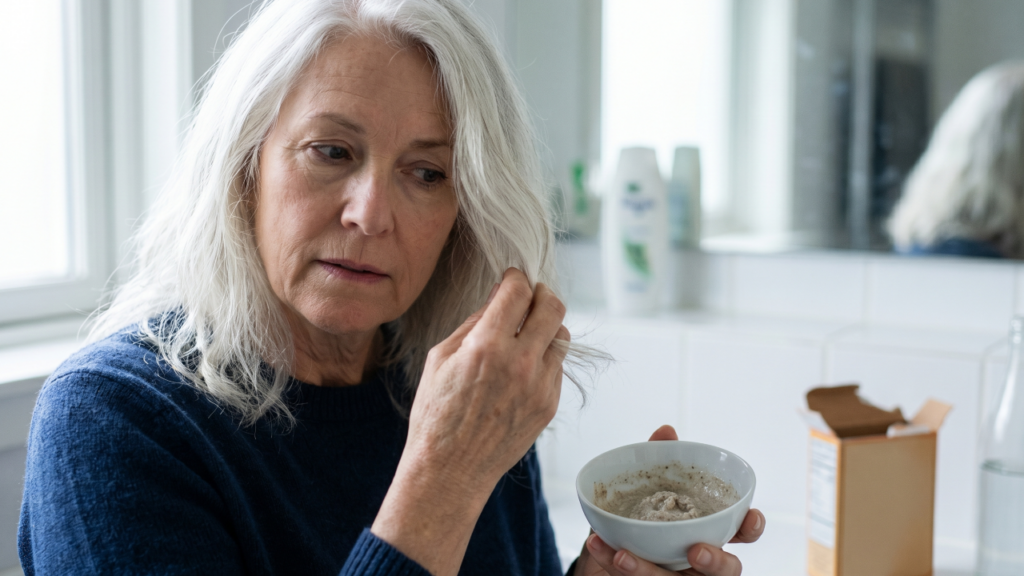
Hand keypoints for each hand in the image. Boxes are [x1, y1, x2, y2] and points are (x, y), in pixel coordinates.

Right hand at [405, 266, 569, 488]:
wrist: (449, 469)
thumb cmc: (436, 414)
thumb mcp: (441, 357)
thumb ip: (475, 322)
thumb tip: (499, 297)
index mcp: (487, 346)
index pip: (519, 291)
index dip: (516, 277)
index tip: (512, 279)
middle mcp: (520, 363)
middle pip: (553, 306)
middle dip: (540, 293)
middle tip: (527, 297)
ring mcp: (540, 386)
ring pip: (562, 335)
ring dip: (545, 327)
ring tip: (524, 335)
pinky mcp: (549, 405)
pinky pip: (557, 366)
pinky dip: (544, 358)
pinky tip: (521, 368)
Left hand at [573, 425, 765, 575]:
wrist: (607, 545)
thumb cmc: (640, 516)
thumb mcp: (648, 487)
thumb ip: (660, 462)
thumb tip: (667, 432)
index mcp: (709, 531)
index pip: (742, 532)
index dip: (751, 527)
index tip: (751, 516)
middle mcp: (700, 560)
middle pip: (726, 571)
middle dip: (716, 563)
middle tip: (696, 551)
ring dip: (649, 572)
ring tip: (623, 556)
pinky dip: (613, 565)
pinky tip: (597, 544)